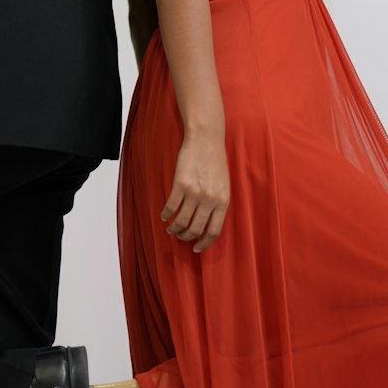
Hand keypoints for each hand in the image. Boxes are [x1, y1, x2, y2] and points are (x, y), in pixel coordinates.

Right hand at [161, 131, 229, 252]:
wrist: (206, 139)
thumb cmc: (215, 161)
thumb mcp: (224, 185)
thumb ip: (217, 203)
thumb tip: (207, 224)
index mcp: (223, 201)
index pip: (214, 231)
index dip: (204, 243)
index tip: (196, 248)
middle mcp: (209, 200)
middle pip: (196, 229)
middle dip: (186, 238)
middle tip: (181, 237)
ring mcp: (194, 193)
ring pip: (182, 221)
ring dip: (174, 229)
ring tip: (170, 229)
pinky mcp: (180, 185)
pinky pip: (171, 207)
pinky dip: (166, 215)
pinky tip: (164, 216)